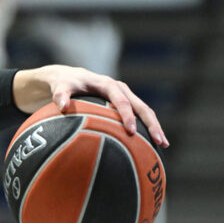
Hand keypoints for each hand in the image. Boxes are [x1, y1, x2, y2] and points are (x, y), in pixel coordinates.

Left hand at [12, 65, 168, 147]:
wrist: (69, 77)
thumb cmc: (64, 84)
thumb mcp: (60, 87)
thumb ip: (60, 95)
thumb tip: (62, 106)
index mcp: (107, 84)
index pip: (121, 100)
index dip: (127, 115)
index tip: (131, 131)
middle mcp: (120, 89)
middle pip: (141, 106)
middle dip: (152, 124)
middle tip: (159, 142)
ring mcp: (125, 96)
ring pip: (145, 111)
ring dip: (154, 127)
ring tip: (163, 146)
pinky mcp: (125, 103)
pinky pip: (139, 116)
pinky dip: (146, 128)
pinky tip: (150, 145)